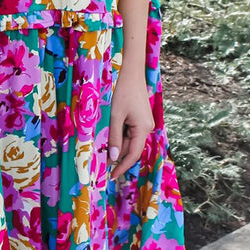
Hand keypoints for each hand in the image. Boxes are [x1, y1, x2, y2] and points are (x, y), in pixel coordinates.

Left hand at [107, 65, 154, 179]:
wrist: (132, 73)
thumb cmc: (123, 92)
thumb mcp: (116, 116)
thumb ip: (115, 137)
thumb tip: (114, 158)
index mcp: (143, 129)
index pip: (133, 155)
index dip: (122, 167)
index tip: (111, 177)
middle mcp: (147, 127)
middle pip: (132, 148)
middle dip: (118, 157)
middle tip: (102, 166)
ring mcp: (145, 122)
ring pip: (131, 140)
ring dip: (118, 146)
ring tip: (104, 153)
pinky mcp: (140, 117)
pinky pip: (131, 132)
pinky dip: (121, 137)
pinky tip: (111, 138)